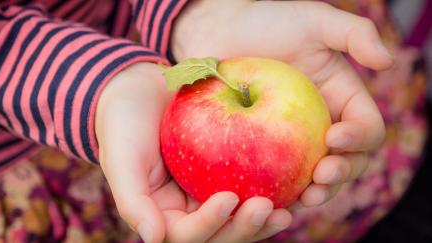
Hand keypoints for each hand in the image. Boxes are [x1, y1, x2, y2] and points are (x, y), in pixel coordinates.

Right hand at [96, 63, 291, 242]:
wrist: (138, 92)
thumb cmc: (124, 125)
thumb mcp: (121, 160)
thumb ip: (133, 202)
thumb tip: (153, 239)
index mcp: (163, 216)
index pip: (186, 234)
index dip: (208, 224)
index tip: (228, 199)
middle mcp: (188, 210)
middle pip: (220, 234)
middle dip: (243, 229)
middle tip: (268, 209)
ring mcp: (207, 193)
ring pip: (238, 218)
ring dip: (261, 220)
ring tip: (287, 210)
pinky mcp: (225, 172)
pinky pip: (248, 186)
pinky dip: (268, 190)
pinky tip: (292, 185)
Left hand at [172, 0, 392, 206]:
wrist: (221, 30)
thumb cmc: (266, 22)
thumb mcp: (314, 20)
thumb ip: (355, 33)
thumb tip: (387, 62)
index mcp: (340, 100)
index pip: (366, 128)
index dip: (359, 138)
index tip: (334, 137)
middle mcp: (321, 125)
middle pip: (346, 162)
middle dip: (340, 175)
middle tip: (320, 176)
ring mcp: (293, 141)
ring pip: (314, 178)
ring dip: (315, 193)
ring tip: (303, 198)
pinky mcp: (264, 150)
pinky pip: (277, 177)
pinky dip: (279, 191)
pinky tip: (270, 198)